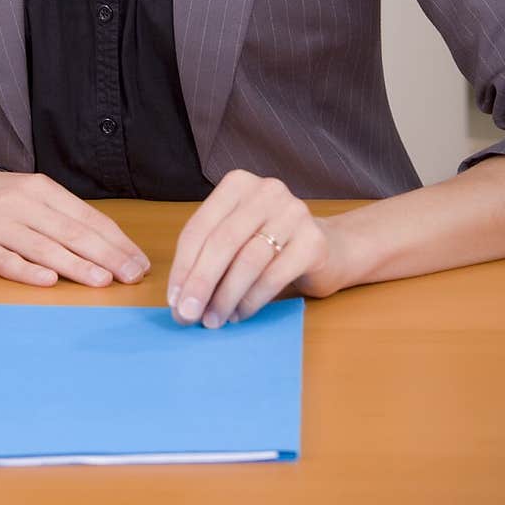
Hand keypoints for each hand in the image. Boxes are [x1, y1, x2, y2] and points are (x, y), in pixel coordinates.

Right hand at [0, 162, 150, 287]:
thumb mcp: (24, 191)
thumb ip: (58, 212)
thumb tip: (102, 239)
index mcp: (39, 189)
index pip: (87, 217)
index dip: (116, 241)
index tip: (138, 260)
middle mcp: (21, 204)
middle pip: (72, 233)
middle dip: (108, 256)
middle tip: (133, 275)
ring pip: (44, 248)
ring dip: (76, 266)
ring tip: (103, 281)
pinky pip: (6, 261)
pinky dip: (29, 272)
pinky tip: (49, 281)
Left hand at [167, 169, 347, 326]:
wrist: (330, 247)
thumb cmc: (271, 244)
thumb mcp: (236, 238)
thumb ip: (208, 258)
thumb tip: (180, 299)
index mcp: (237, 184)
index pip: (200, 227)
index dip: (183, 266)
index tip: (174, 300)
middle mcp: (266, 191)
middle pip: (222, 241)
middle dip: (200, 283)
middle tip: (187, 315)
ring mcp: (293, 213)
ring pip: (248, 260)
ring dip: (225, 296)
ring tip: (214, 320)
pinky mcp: (313, 241)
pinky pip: (273, 276)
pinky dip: (251, 300)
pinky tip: (239, 314)